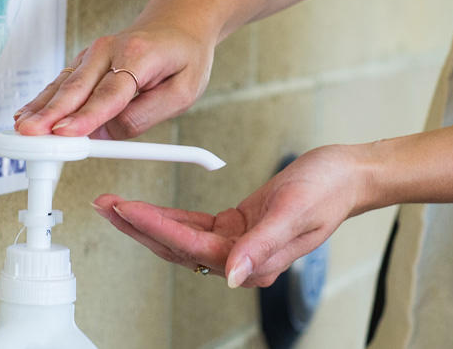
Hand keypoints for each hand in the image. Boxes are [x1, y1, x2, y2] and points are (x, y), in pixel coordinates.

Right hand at [12, 23, 215, 138]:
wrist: (179, 22)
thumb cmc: (184, 56)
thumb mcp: (184, 91)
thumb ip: (146, 114)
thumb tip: (106, 135)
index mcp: (139, 55)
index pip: (109, 93)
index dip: (85, 116)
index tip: (64, 133)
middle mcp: (110, 49)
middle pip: (77, 87)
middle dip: (50, 113)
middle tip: (30, 134)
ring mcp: (93, 53)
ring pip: (63, 84)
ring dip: (40, 107)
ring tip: (21, 127)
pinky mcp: (84, 61)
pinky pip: (62, 82)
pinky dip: (43, 99)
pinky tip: (26, 114)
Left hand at [92, 145, 369, 287]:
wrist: (348, 176)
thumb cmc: (328, 190)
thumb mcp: (294, 212)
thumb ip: (262, 245)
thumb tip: (235, 276)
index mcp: (254, 262)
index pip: (191, 246)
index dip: (154, 227)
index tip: (126, 209)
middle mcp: (242, 259)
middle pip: (175, 247)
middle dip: (136, 227)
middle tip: (105, 206)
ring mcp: (238, 245)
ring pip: (179, 237)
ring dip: (146, 221)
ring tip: (114, 204)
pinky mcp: (237, 227)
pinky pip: (194, 226)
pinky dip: (169, 216)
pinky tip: (148, 208)